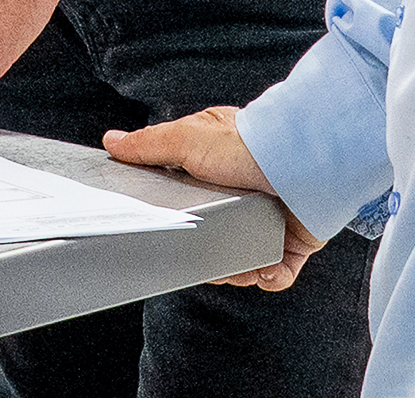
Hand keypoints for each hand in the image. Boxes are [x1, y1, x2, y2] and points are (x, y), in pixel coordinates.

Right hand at [107, 107, 322, 290]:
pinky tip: (263, 269)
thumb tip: (113, 142)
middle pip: (213, 234)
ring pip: (242, 257)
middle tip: (204, 256)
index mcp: (214, 165)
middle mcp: (243, 191)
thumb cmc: (246, 145)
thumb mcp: (185, 138)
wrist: (301, 165)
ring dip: (236, 269)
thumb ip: (148, 146)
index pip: (186, 198)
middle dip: (207, 252)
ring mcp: (268, 217)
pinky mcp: (292, 240)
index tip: (173, 229)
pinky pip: (277, 271)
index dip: (177, 218)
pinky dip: (270, 275)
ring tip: (236, 266)